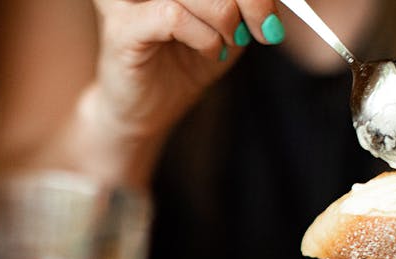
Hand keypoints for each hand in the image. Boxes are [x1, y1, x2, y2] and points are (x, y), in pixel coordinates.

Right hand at [89, 0, 281, 143]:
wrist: (150, 110)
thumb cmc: (185, 63)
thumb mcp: (228, 27)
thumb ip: (245, 5)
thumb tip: (270, 0)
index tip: (272, 19)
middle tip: (265, 30)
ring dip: (225, 17)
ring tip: (229, 43)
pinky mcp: (122, 26)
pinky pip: (174, 16)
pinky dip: (204, 36)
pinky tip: (211, 51)